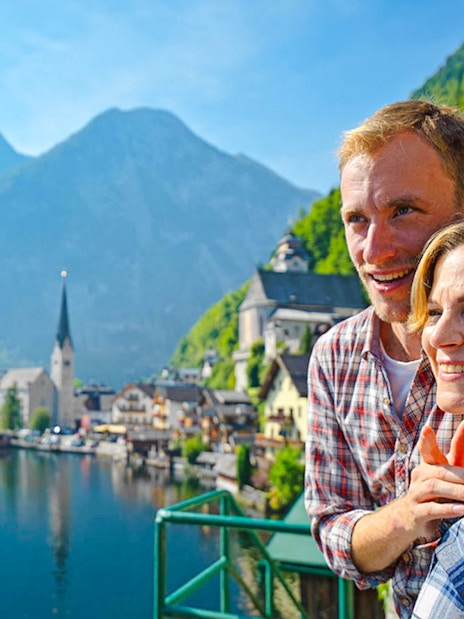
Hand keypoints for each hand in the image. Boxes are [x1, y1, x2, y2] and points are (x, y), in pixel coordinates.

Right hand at [403, 422, 463, 539]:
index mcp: (428, 465)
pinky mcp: (416, 512)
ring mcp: (416, 493)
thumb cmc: (435, 492)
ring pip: (434, 488)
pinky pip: (432, 509)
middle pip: (440, 471)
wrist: (408, 517)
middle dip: (460, 475)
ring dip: (456, 491)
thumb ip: (458, 454)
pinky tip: (462, 509)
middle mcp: (420, 476)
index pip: (427, 448)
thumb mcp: (446, 474)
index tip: (427, 428)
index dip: (427, 439)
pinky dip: (448, 509)